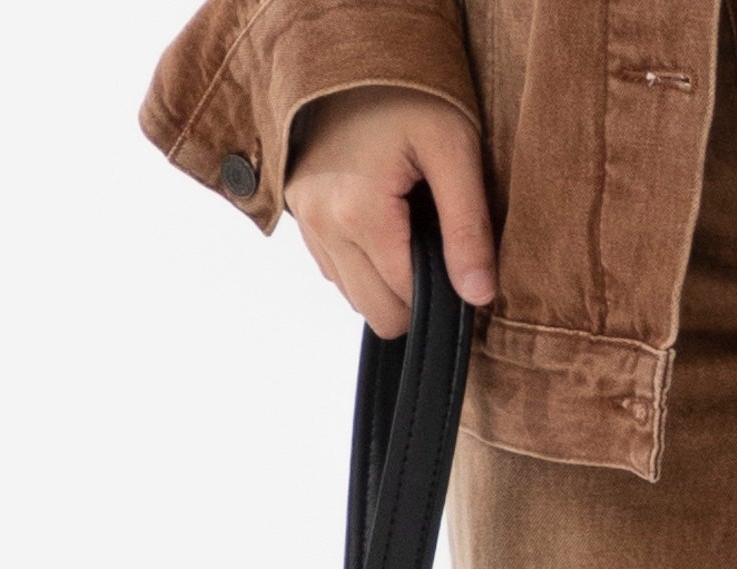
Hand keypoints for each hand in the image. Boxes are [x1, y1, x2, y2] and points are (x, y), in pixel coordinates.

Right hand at [284, 87, 496, 335]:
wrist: (354, 49)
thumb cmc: (410, 87)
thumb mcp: (455, 148)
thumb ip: (468, 228)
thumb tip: (479, 295)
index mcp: (359, 214)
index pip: (403, 298)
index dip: (442, 292)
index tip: (464, 266)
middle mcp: (322, 227)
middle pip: (375, 311)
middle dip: (414, 291)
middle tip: (442, 247)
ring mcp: (305, 224)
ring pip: (353, 296)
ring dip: (387, 278)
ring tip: (414, 226)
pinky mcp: (299, 217)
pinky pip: (334, 270)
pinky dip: (364, 262)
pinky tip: (387, 223)